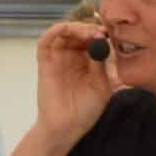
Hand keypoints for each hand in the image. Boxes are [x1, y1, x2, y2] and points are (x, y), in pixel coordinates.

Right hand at [36, 22, 118, 143]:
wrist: (68, 127)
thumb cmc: (87, 110)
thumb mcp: (102, 84)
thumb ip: (101, 63)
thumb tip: (103, 41)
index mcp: (88, 60)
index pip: (93, 38)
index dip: (101, 32)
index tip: (110, 33)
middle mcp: (72, 56)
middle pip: (78, 32)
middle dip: (90, 28)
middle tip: (100, 32)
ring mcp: (58, 58)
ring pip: (63, 33)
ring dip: (75, 27)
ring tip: (89, 33)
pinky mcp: (44, 62)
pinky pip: (45, 41)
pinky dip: (55, 31)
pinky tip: (66, 29)